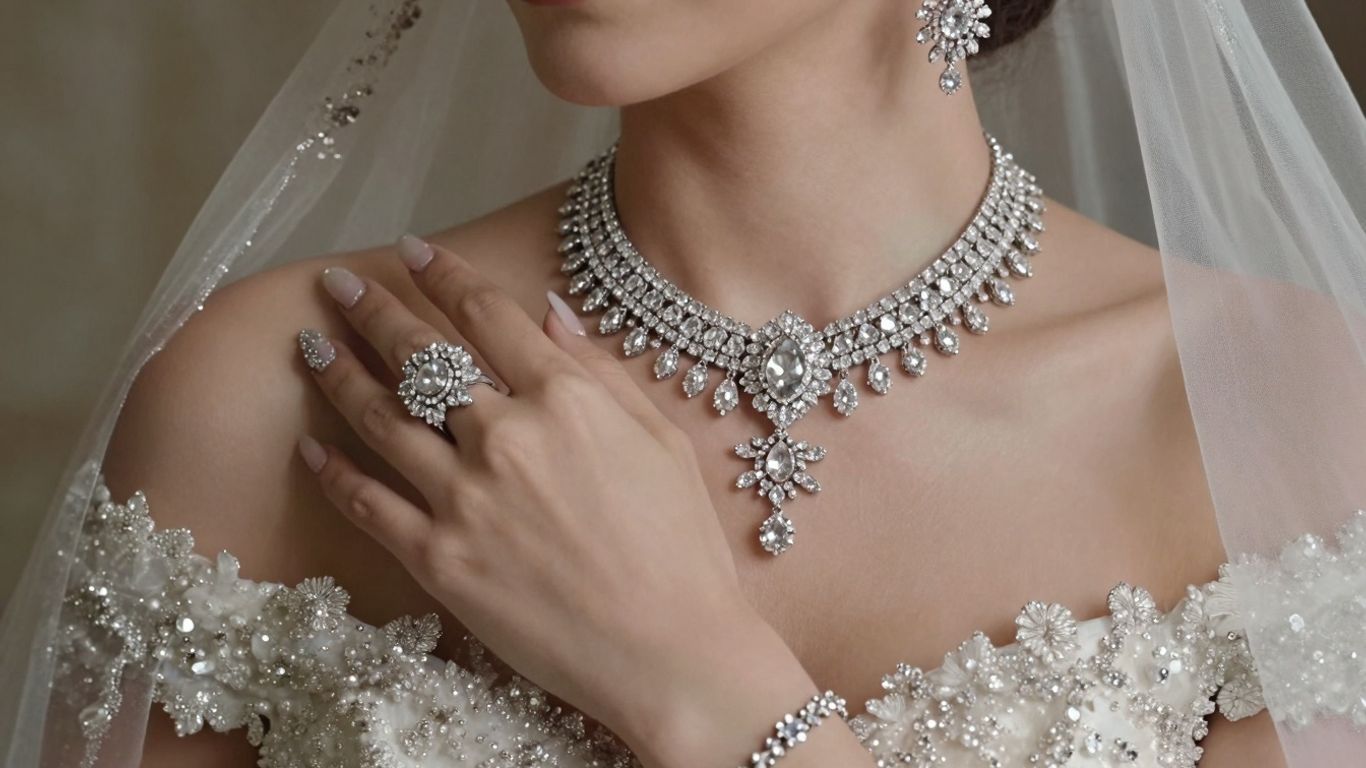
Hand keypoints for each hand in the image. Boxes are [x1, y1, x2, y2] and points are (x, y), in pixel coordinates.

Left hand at [293, 236, 805, 762]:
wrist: (671, 653)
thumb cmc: (682, 548)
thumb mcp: (662, 441)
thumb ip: (601, 370)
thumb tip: (548, 310)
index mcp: (565, 398)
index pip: (486, 315)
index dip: (444, 274)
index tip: (412, 251)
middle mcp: (505, 436)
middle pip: (419, 355)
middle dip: (372, 310)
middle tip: (339, 284)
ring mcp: (464, 498)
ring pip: (381, 419)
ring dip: (339, 375)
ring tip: (311, 346)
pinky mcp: (439, 559)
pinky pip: (369, 504)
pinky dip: (336, 472)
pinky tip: (313, 447)